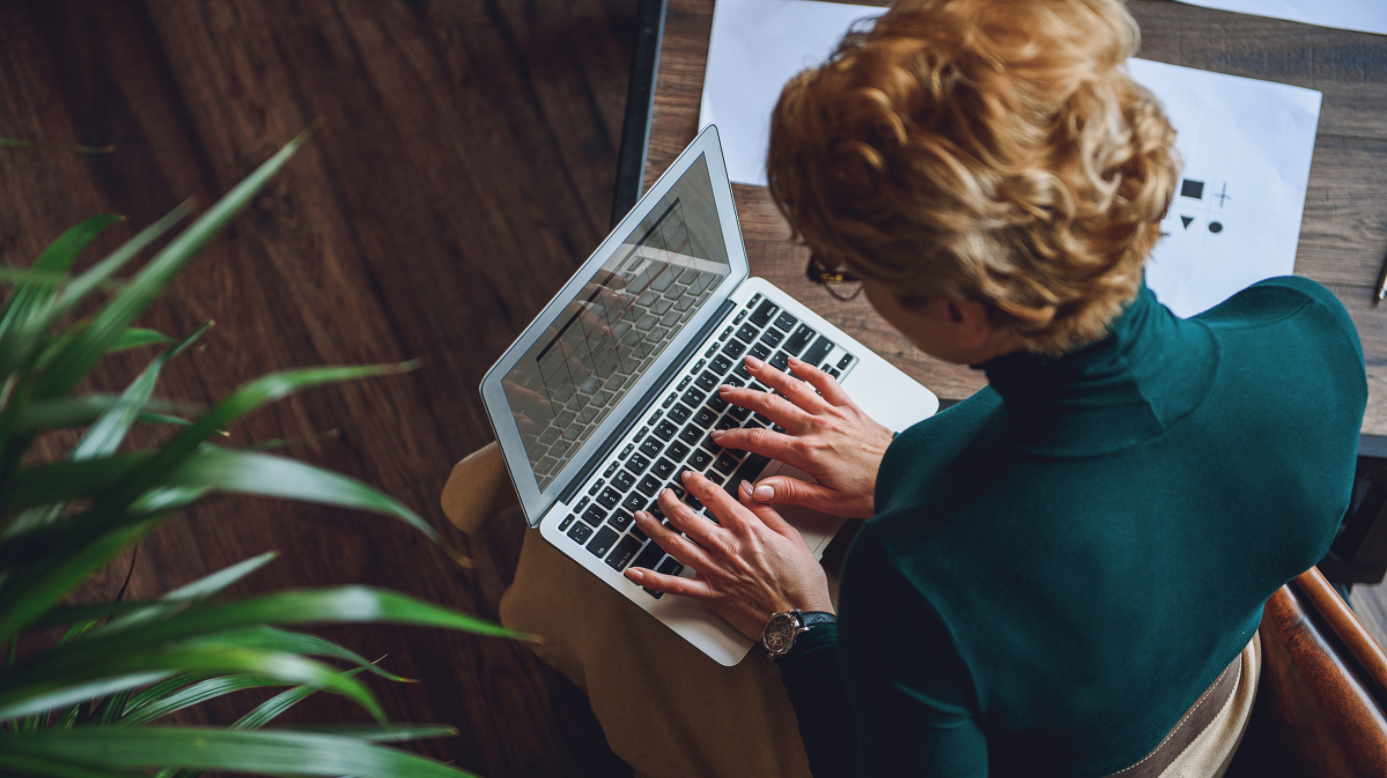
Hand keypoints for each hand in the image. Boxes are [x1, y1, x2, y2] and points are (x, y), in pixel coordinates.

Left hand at [624, 471, 832, 641]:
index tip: (687, 477)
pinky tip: (634, 571)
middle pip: (686, 516)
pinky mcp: (710, 594)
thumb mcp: (791, 536)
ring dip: (653, 528)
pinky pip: (675, 585)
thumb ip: (766, 510)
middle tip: (663, 494)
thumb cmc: (800, 582)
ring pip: (674, 544)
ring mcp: (715, 571)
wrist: (799, 620)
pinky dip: (652, 578)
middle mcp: (726, 546)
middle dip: (669, 501)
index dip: (696, 482)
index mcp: (747, 529)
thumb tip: (748, 488)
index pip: (713, 496)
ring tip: (641, 517)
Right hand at [711, 355, 892, 517]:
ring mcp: (833, 413)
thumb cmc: (872, 491)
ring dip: (768, 374)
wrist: (906, 476)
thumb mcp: (827, 502)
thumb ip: (789, 493)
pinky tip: (794, 362)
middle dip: (744, 397)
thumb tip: (757, 491)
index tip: (720, 437)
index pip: (759, 440)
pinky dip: (808, 369)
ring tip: (750, 364)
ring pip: (794, 387)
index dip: (735, 438)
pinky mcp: (849, 407)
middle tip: (725, 392)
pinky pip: (825, 381)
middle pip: (770, 405)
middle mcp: (817, 427)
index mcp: (807, 452)